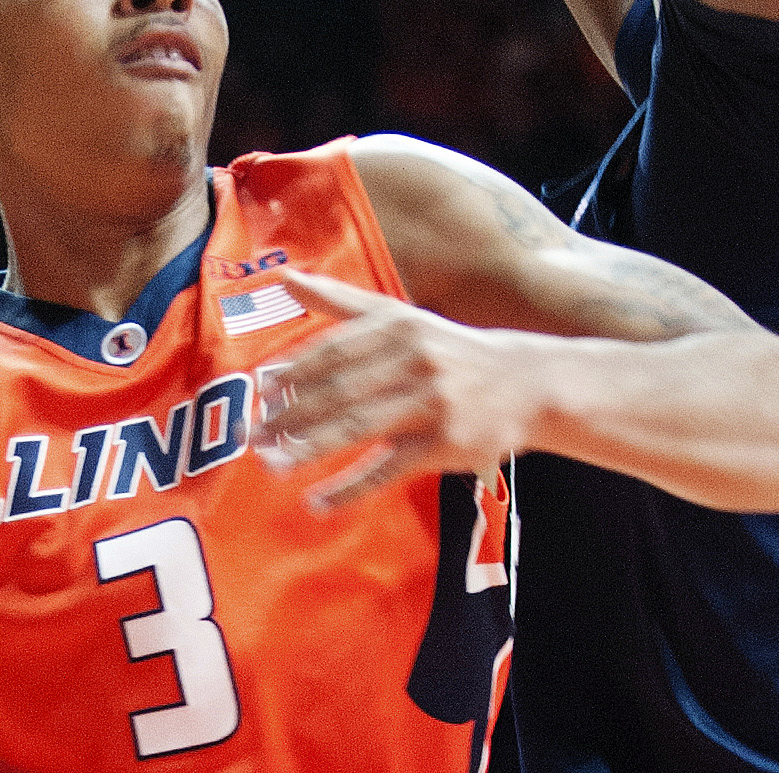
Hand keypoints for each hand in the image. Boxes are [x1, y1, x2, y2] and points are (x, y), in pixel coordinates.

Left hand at [251, 268, 529, 509]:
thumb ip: (339, 300)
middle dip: (292, 414)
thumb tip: (284, 276)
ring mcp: (431, 402)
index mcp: (396, 326)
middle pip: (339, 390)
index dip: (294, 372)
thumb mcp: (399, 316)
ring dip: (310, 449)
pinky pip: (387, 469)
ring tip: (272, 465)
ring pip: (358, 428)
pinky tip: (317, 501)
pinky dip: (350, 488)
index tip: (259, 392)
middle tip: (254, 435)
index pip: (333, 350)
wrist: (524, 384)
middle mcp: (413, 359)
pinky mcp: (444, 443)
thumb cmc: (446, 350)